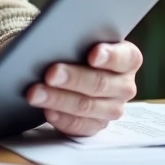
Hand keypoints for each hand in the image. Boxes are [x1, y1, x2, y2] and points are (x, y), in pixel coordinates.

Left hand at [26, 41, 141, 136]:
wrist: (71, 70)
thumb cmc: (76, 49)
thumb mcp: (79, 39)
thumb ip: (77, 38)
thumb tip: (57, 41)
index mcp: (128, 58)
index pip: (125, 57)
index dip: (110, 56)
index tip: (93, 55)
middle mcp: (124, 85)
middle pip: (100, 83)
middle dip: (73, 78)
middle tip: (51, 74)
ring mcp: (112, 108)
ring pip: (86, 106)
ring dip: (59, 100)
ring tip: (36, 93)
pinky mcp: (96, 125)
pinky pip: (80, 126)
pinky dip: (62, 119)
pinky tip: (47, 111)